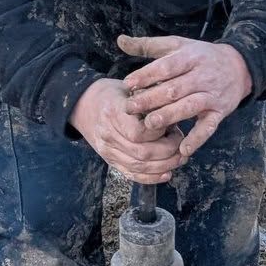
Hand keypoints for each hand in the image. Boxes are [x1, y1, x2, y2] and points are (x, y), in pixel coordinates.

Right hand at [69, 77, 183, 183]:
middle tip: (181, 143)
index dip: (160, 132)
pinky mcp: (110, 161)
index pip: (139, 132)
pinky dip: (152, 178)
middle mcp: (108, 134)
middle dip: (169, 151)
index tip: (172, 125)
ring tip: (179, 157)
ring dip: (165, 165)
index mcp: (113, 112)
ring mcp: (107, 150)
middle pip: (142, 153)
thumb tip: (177, 110)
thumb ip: (150, 100)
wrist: (84, 104)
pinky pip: (132, 175)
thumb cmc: (113, 94)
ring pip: (139, 167)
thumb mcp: (130, 88)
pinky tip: (167, 173)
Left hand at [118, 34, 252, 160]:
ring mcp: (212, 95)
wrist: (239, 66)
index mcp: (190, 57)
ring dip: (170, 116)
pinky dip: (198, 139)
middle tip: (130, 108)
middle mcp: (202, 75)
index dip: (147, 75)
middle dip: (151, 99)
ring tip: (150, 124)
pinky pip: (209, 127)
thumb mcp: (177, 45)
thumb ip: (148, 45)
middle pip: (175, 88)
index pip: (166, 66)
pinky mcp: (220, 112)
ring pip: (190, 106)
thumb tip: (120, 40)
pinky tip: (183, 149)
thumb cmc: (200, 56)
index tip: (128, 84)